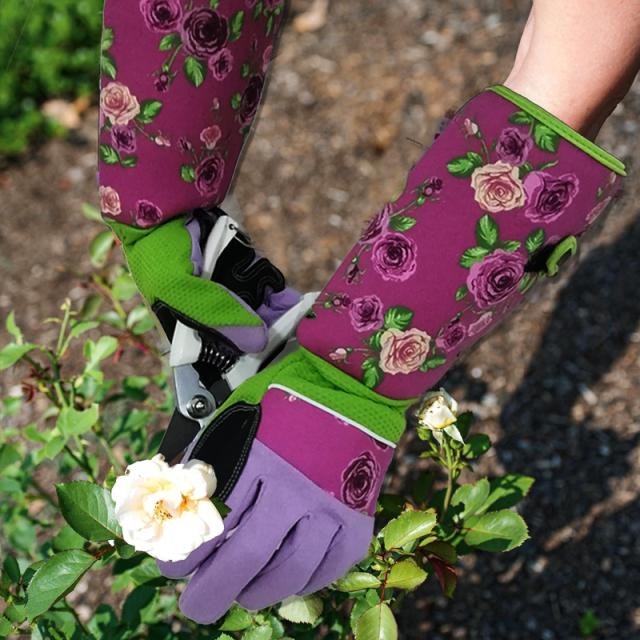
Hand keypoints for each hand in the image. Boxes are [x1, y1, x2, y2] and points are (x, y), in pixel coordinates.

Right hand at [108, 207, 312, 458]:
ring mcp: (235, 298)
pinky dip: (288, 302)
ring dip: (285, 328)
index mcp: (189, 333)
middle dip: (273, 351)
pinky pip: (273, 294)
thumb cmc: (161, 251)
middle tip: (300, 363)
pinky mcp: (251, 275)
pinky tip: (307, 310)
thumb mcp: (178, 287)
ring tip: (309, 340)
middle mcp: (214, 320)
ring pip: (265, 321)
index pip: (218, 365)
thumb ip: (216, 314)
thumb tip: (259, 342)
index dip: (243, 375)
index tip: (270, 384)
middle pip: (248, 345)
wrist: (171, 200)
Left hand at [157, 347, 404, 622]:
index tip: (173, 568)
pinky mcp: (357, 514)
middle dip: (214, 590)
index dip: (187, 553)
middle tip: (197, 607)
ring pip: (291, 570)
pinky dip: (307, 581)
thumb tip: (178, 497)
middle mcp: (294, 485)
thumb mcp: (239, 412)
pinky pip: (331, 565)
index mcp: (258, 456)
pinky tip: (290, 582)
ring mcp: (329, 503)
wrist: (350, 383)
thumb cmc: (288, 395)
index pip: (214, 520)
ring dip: (261, 591)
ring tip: (245, 597)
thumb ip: (212, 454)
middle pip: (248, 555)